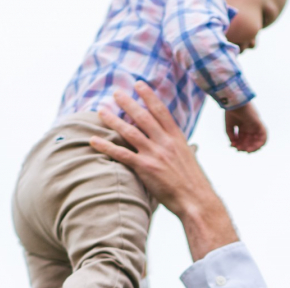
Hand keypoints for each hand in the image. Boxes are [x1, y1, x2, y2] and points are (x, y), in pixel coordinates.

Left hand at [91, 82, 238, 260]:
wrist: (196, 200)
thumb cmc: (194, 183)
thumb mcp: (191, 160)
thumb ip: (185, 149)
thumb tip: (191, 147)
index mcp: (177, 138)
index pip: (161, 111)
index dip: (148, 96)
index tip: (139, 84)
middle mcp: (165, 142)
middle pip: (142, 116)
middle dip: (127, 102)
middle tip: (116, 93)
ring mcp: (154, 154)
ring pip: (129, 131)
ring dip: (113, 120)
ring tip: (101, 110)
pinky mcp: (145, 168)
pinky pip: (121, 154)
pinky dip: (105, 146)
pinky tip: (93, 140)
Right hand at [225, 102, 266, 151]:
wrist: (234, 103)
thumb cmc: (231, 112)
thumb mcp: (229, 127)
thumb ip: (231, 136)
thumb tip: (233, 144)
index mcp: (244, 127)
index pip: (243, 139)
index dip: (238, 145)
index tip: (232, 146)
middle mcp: (250, 127)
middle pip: (250, 141)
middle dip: (244, 147)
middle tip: (238, 149)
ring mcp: (255, 126)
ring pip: (257, 141)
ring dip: (252, 147)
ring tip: (246, 150)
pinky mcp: (259, 125)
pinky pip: (264, 137)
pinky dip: (260, 144)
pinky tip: (253, 148)